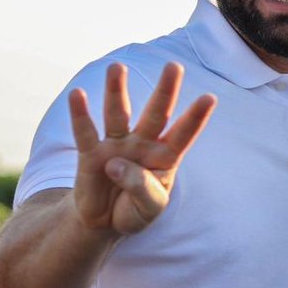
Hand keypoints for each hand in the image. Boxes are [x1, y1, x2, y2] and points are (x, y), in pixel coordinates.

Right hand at [69, 62, 215, 234]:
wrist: (104, 222)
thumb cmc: (134, 210)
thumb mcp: (148, 209)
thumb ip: (141, 189)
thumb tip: (115, 164)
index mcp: (164, 157)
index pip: (183, 135)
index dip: (195, 118)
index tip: (209, 98)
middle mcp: (143, 144)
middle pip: (156, 114)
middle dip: (165, 91)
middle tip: (174, 66)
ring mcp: (116, 145)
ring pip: (118, 114)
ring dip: (116, 91)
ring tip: (117, 67)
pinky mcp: (90, 154)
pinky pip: (86, 132)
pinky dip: (80, 115)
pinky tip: (77, 94)